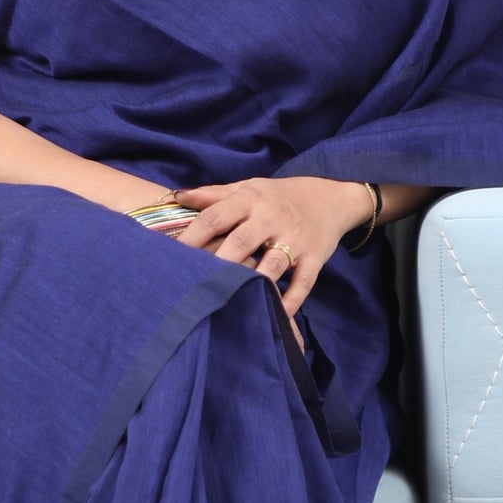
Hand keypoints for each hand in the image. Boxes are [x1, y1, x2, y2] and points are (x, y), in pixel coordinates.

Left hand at [171, 175, 371, 319]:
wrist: (331, 198)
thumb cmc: (279, 196)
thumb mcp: (249, 187)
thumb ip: (213, 195)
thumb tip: (177, 196)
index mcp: (251, 199)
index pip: (216, 216)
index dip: (193, 235)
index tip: (170, 254)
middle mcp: (272, 218)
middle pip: (241, 242)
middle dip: (219, 262)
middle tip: (194, 284)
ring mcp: (295, 240)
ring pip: (272, 264)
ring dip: (253, 282)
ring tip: (231, 301)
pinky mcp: (315, 258)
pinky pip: (302, 283)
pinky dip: (289, 301)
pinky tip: (273, 315)